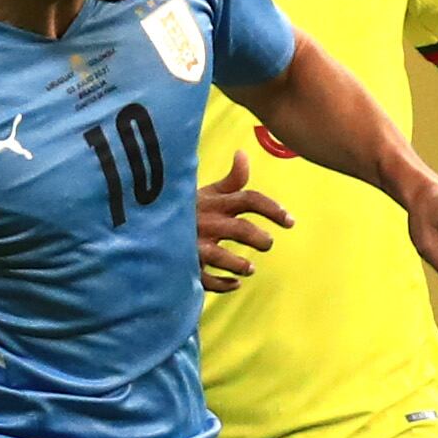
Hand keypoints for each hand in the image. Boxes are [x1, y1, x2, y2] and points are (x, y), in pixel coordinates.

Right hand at [197, 151, 295, 292]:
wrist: (147, 227)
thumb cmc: (183, 212)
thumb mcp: (204, 193)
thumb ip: (229, 180)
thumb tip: (243, 153)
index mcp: (213, 203)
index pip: (248, 199)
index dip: (272, 209)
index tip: (290, 221)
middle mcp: (205, 222)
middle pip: (241, 229)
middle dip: (260, 239)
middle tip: (267, 244)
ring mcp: (193, 245)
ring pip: (223, 257)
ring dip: (242, 265)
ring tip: (249, 268)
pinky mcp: (184, 265)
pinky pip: (207, 280)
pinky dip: (224, 284)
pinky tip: (235, 283)